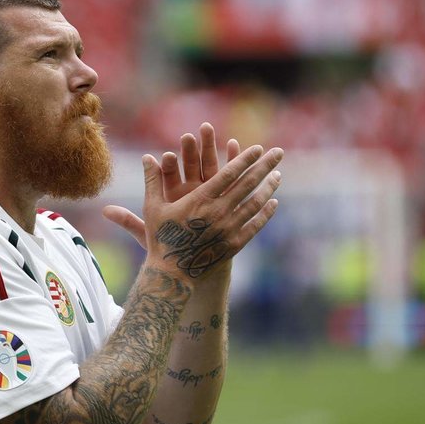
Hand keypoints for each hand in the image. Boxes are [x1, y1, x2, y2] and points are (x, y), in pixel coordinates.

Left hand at [103, 123, 239, 247]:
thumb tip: (105, 210)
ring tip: (206, 129)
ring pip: (208, 165)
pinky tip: (234, 144)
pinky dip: (232, 159)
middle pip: (189, 166)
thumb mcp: (150, 233)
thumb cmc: (172, 247)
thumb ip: (129, 221)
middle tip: (186, 136)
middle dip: (188, 151)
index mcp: (173, 196)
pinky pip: (229, 175)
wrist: (197, 261)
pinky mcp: (226, 194)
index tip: (164, 155)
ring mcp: (209, 191)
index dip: (167, 166)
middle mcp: (190, 190)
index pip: (168, 177)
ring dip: (209, 147)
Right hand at [105, 125, 282, 282]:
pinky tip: (273, 203)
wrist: (172, 275)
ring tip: (278, 175)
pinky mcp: (234, 244)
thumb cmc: (161, 239)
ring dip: (269, 187)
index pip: (229, 173)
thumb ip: (152, 180)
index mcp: (200, 200)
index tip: (258, 148)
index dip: (245, 159)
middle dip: (264, 166)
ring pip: (255, 203)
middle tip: (279, 152)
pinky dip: (265, 213)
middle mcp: (218, 212)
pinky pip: (254, 225)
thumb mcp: (153, 208)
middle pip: (248, 184)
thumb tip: (145, 156)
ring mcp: (229, 229)